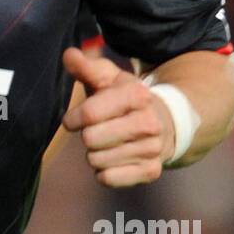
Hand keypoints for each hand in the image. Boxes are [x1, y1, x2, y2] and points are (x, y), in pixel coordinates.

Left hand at [61, 47, 175, 187]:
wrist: (164, 123)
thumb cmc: (125, 99)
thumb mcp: (109, 78)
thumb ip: (86, 67)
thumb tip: (69, 54)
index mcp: (138, 95)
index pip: (88, 114)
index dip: (72, 118)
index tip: (73, 119)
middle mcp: (149, 123)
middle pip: (90, 139)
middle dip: (86, 136)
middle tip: (95, 131)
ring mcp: (152, 149)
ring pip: (97, 161)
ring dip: (94, 154)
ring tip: (107, 143)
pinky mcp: (151, 171)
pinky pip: (109, 178)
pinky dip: (103, 172)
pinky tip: (113, 159)